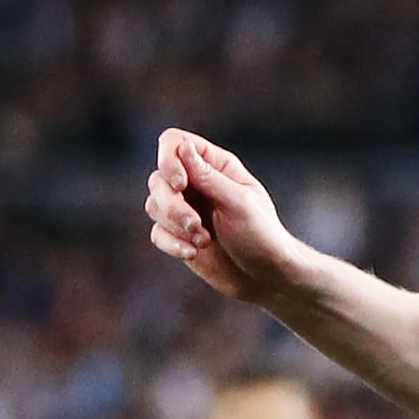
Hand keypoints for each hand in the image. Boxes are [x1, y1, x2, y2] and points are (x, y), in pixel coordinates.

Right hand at [145, 130, 306, 306]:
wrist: (265, 276)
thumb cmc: (260, 234)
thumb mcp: (239, 202)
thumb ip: (209, 177)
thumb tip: (183, 148)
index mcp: (215, 165)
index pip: (174, 143)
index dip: (168, 160)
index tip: (180, 184)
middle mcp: (196, 183)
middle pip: (158, 178)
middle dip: (172, 204)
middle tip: (195, 224)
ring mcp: (185, 209)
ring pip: (154, 205)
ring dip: (175, 226)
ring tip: (203, 241)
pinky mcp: (178, 235)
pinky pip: (157, 232)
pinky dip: (171, 244)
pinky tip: (193, 254)